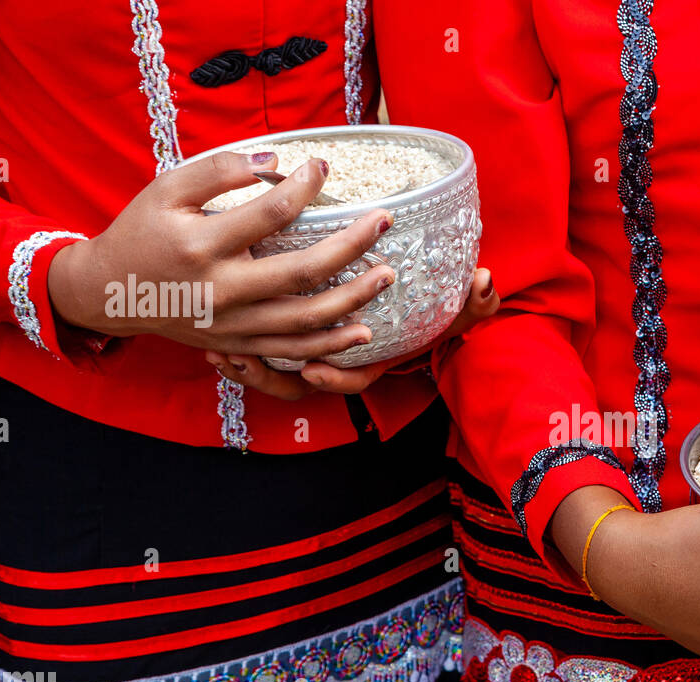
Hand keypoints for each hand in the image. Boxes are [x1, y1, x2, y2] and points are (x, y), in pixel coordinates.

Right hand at [48, 152, 392, 361]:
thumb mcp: (166, 188)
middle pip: (302, 273)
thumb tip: (273, 160)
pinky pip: (293, 351)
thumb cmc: (143, 231)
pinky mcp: (239, 345)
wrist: (112, 292)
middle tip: (383, 222)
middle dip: (351, 247)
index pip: (269, 213)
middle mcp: (222, 290)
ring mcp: (233, 325)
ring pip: (305, 320)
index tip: (323, 167)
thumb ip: (217, 170)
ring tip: (387, 277)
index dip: (304, 187)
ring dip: (353, 300)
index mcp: (202, 245)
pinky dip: (330, 345)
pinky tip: (361, 332)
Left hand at [207, 268, 500, 398]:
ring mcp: (320, 357)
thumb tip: (485, 279)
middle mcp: (346, 362)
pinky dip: (241, 364)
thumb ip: (477, 299)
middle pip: (304, 385)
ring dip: (251, 372)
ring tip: (222, 356)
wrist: (420, 313)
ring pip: (280, 380)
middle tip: (243, 360)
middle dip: (272, 377)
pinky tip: (214, 352)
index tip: (313, 370)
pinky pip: (266, 366)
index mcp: (379, 355)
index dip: (334, 380)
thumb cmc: (441, 311)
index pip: (357, 379)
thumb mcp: (462, 308)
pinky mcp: (297, 347)